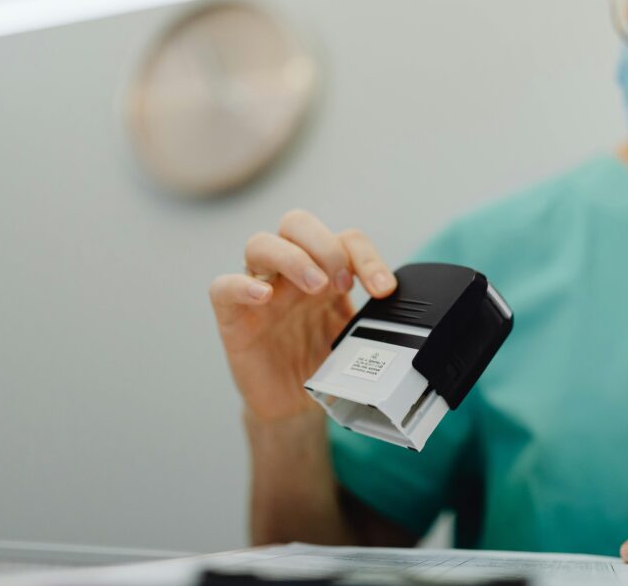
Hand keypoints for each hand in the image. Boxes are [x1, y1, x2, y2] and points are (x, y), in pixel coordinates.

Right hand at [209, 210, 396, 420]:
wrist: (295, 405)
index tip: (383, 289)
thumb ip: (377, 319)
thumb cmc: (323, 363)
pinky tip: (264, 296)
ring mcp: (260, 290)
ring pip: (260, 244)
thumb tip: (404, 308)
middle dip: (324, 244)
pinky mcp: (233, 316)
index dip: (367, 257)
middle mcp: (291, 273)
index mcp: (326, 271)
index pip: (345, 239)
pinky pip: (223, 287)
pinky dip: (241, 284)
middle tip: (342, 282)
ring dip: (293, 258)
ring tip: (316, 287)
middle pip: (297, 223)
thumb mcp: (358, 337)